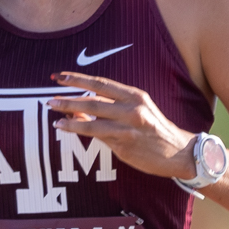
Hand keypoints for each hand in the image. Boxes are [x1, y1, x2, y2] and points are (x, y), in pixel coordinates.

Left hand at [49, 71, 200, 179]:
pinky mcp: (124, 143)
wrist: (179, 152)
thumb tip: (80, 107)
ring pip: (92, 117)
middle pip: (93, 99)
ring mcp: (128, 126)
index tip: (59, 76)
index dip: (77, 79)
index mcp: (135, 95)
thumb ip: (112, 106)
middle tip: (50, 98)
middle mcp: (132, 108)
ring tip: (53, 113)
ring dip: (69, 114)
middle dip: (68, 97)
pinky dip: (78, 130)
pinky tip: (64, 128)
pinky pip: (96, 135)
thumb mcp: (138, 111)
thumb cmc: (155, 131)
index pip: (100, 83)